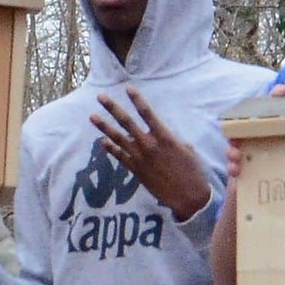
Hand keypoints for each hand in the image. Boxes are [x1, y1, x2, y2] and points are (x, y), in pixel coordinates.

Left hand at [93, 91, 212, 219]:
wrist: (188, 196)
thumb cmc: (192, 170)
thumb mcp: (185, 148)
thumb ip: (169, 137)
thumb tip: (160, 132)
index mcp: (164, 136)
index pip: (147, 113)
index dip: (137, 99)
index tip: (128, 87)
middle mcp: (149, 145)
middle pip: (127, 122)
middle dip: (112, 108)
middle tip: (100, 97)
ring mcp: (140, 158)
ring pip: (118, 139)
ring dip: (104, 126)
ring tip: (92, 116)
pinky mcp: (136, 171)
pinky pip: (120, 157)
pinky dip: (110, 148)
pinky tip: (102, 141)